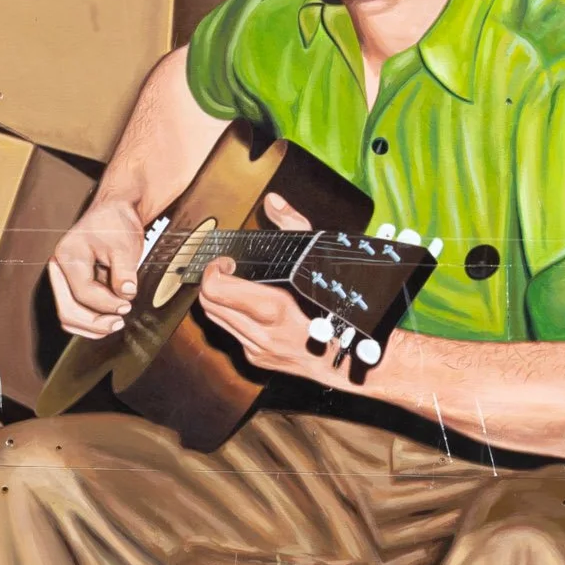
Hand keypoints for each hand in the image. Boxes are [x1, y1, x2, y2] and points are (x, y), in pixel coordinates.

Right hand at [48, 197, 150, 338]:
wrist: (113, 212)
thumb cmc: (116, 224)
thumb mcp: (124, 245)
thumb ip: (124, 272)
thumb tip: (125, 295)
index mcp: (68, 256)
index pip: (83, 292)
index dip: (106, 304)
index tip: (127, 305)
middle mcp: (59, 269)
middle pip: (67, 310)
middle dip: (95, 323)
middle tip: (119, 323)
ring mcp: (63, 279)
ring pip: (68, 315)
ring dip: (91, 326)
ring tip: (115, 323)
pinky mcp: (70, 285)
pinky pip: (74, 310)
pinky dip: (90, 321)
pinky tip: (108, 319)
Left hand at [198, 241, 341, 379]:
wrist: (355, 362)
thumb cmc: (343, 310)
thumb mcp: (321, 261)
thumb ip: (294, 227)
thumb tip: (272, 202)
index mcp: (274, 309)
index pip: (216, 290)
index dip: (214, 270)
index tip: (227, 261)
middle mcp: (261, 334)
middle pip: (209, 304)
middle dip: (211, 282)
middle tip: (226, 269)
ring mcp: (258, 350)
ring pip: (216, 320)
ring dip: (219, 299)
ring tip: (234, 284)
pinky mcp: (258, 359)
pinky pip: (232, 333)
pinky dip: (233, 316)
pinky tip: (249, 305)